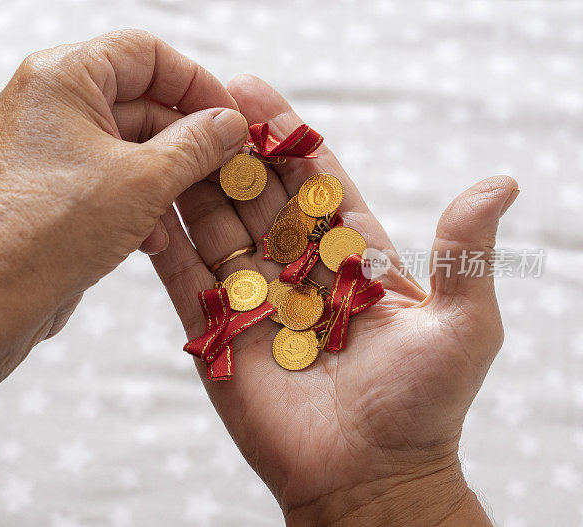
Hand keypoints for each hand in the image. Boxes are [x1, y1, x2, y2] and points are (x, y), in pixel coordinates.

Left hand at [0, 29, 248, 341]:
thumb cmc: (56, 228)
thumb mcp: (145, 180)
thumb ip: (197, 144)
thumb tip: (232, 124)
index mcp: (62, 76)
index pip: (146, 54)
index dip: (196, 83)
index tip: (232, 120)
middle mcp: (47, 102)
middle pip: (138, 100)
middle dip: (184, 140)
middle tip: (223, 169)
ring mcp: (44, 146)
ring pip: (126, 145)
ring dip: (164, 177)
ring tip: (185, 209)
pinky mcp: (46, 186)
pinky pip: (105, 177)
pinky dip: (134, 200)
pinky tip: (150, 238)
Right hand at [151, 75, 517, 525]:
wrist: (369, 480)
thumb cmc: (425, 407)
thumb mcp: (461, 324)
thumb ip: (464, 254)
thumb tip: (502, 182)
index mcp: (351, 259)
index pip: (313, 183)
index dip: (286, 138)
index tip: (254, 94)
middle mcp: (297, 271)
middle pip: (257, 197)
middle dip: (230, 151)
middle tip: (197, 103)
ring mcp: (253, 300)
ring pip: (215, 229)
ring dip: (191, 184)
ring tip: (163, 138)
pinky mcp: (216, 333)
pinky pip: (183, 280)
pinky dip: (162, 243)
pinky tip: (144, 204)